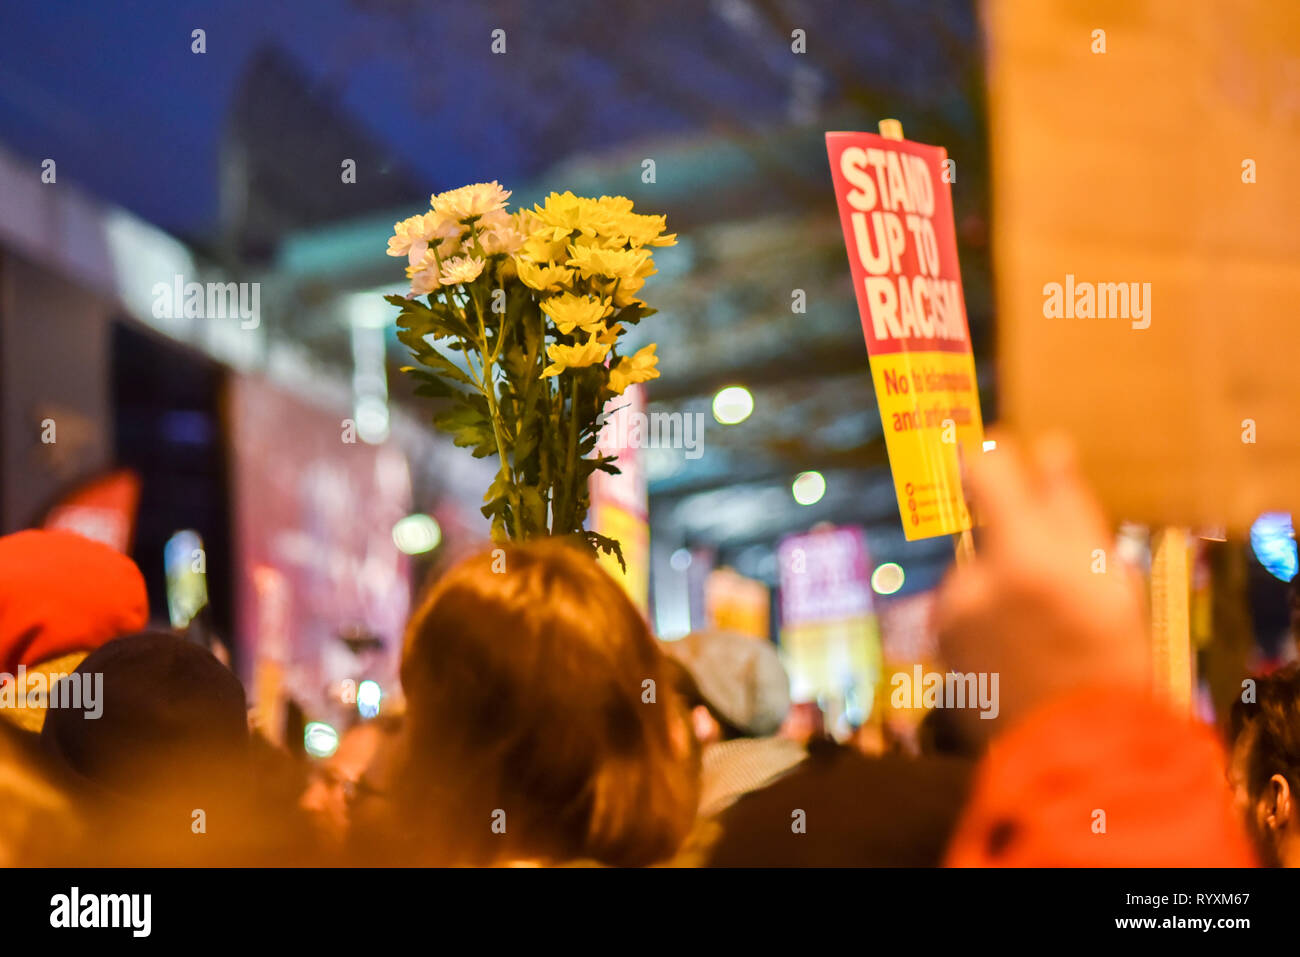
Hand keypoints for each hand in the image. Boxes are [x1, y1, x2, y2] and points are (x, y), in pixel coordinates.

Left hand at [935, 433, 1148, 732]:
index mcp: (1023, 557)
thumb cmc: (1109, 659)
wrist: (1076, 751)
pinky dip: (988, 618)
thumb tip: (1050, 447)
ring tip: (1045, 630)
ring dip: (1003, 585)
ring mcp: (950, 614)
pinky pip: (965, 609)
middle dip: (1018, 540)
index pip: (983, 469)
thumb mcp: (1111, 579)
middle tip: (1061, 583)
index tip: (1006, 457)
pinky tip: (1020, 651)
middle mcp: (973, 580)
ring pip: (977, 572)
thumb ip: (1071, 509)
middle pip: (987, 529)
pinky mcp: (939, 644)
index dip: (994, 457)